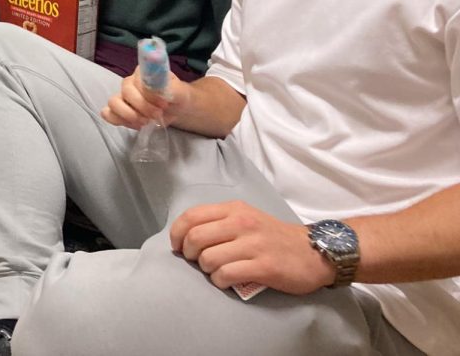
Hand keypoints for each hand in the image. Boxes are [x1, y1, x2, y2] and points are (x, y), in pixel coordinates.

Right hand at [101, 66, 186, 129]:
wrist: (175, 108)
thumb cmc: (176, 96)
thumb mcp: (179, 92)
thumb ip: (169, 88)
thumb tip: (156, 88)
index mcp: (142, 73)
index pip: (137, 80)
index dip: (148, 94)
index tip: (163, 105)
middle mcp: (129, 82)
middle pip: (125, 92)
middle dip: (142, 107)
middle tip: (157, 115)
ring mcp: (122, 96)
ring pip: (113, 103)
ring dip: (129, 115)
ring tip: (145, 122)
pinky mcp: (118, 110)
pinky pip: (108, 114)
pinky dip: (119, 121)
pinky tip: (136, 125)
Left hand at [170, 200, 333, 294]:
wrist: (313, 251)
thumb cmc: (273, 236)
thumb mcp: (245, 217)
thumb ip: (219, 221)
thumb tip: (186, 235)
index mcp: (233, 209)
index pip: (191, 216)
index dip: (177, 233)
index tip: (177, 246)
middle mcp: (241, 223)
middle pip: (195, 238)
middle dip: (189, 254)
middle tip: (197, 261)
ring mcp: (253, 244)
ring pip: (209, 258)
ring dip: (206, 269)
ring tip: (216, 271)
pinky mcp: (264, 267)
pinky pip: (227, 275)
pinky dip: (220, 281)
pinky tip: (226, 281)